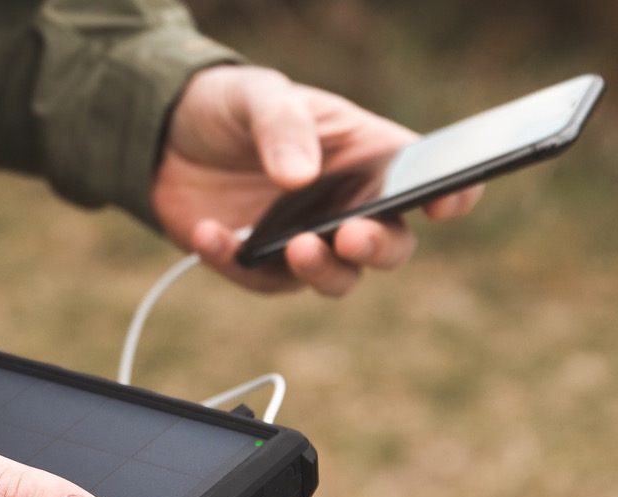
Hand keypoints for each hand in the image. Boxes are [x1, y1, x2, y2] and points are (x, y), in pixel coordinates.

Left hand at [152, 65, 482, 295]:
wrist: (166, 137)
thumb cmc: (233, 108)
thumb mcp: (258, 96)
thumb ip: (282, 126)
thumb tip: (298, 178)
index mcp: (369, 157)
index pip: (430, 179)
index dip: (452, 194)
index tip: (444, 203)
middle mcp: (349, 206)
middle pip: (390, 246)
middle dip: (379, 247)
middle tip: (353, 236)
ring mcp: (306, 241)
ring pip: (336, 279)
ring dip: (322, 271)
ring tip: (298, 246)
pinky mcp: (260, 265)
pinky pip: (259, 279)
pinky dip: (235, 262)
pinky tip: (209, 233)